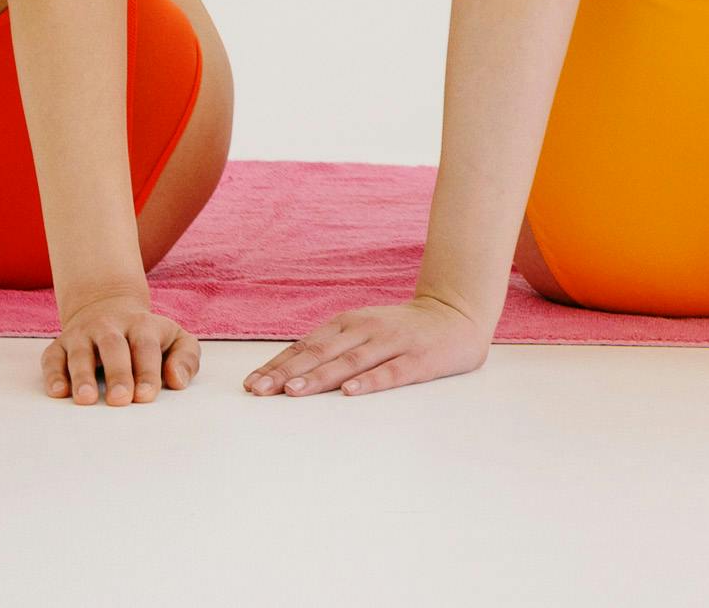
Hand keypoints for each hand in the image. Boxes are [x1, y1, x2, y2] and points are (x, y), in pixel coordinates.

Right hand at [43, 288, 199, 406]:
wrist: (106, 307)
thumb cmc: (148, 337)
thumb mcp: (175, 339)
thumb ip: (186, 357)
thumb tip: (177, 380)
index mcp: (142, 325)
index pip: (146, 346)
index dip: (147, 370)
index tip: (146, 396)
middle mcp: (109, 326)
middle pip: (113, 347)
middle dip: (117, 373)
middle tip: (119, 400)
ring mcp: (82, 335)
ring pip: (81, 352)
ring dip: (83, 375)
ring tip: (86, 399)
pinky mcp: (59, 345)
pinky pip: (53, 358)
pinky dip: (53, 374)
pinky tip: (58, 392)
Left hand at [243, 293, 493, 398]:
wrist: (457, 314)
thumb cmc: (401, 330)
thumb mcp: (363, 331)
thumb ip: (333, 348)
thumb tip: (287, 375)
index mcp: (349, 323)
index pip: (306, 346)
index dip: (277, 365)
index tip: (251, 385)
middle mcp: (366, 329)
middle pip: (320, 353)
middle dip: (287, 374)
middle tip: (259, 392)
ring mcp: (393, 342)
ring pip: (350, 362)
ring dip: (320, 377)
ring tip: (293, 393)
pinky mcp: (419, 359)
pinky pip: (391, 372)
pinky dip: (370, 381)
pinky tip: (350, 392)